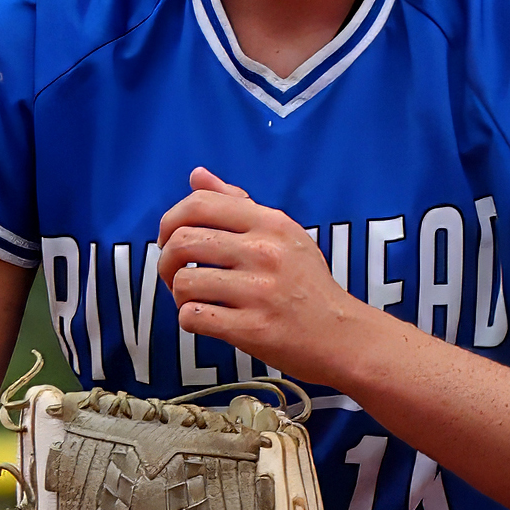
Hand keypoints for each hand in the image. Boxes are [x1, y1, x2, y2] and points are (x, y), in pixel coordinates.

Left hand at [157, 167, 375, 386]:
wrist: (342, 335)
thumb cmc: (307, 284)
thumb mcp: (283, 233)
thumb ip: (237, 203)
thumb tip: (197, 174)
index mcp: (271, 223)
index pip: (200, 204)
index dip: (171, 221)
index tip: (170, 240)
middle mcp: (265, 252)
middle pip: (182, 242)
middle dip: (166, 261)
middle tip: (175, 274)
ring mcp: (259, 292)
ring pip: (183, 282)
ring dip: (179, 295)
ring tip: (196, 300)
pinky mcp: (253, 329)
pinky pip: (193, 318)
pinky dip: (190, 320)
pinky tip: (207, 320)